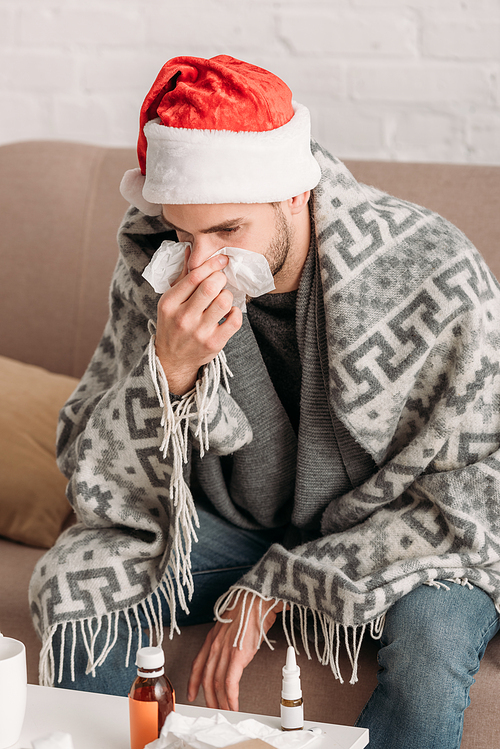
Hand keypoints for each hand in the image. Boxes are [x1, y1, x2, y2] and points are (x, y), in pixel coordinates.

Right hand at [155, 248, 241, 394]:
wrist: (173, 359)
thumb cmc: (173, 325)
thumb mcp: (170, 301)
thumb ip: (182, 277)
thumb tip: (190, 250)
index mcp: (169, 303)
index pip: (194, 276)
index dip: (212, 264)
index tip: (222, 260)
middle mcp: (183, 317)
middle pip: (211, 286)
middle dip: (221, 278)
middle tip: (222, 281)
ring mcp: (199, 332)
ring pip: (224, 301)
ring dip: (228, 295)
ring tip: (223, 298)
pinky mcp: (214, 343)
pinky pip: (235, 320)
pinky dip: (236, 312)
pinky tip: (229, 313)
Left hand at [187, 595, 282, 710]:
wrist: (256, 599)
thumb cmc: (249, 608)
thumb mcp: (232, 625)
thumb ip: (228, 639)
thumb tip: (234, 649)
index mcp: (212, 638)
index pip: (197, 665)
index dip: (193, 682)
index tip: (191, 694)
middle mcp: (214, 646)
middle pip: (207, 679)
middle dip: (209, 698)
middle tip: (214, 710)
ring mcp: (224, 651)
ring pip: (217, 684)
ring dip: (222, 701)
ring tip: (227, 711)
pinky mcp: (237, 656)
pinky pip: (230, 683)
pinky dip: (231, 698)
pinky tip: (234, 705)